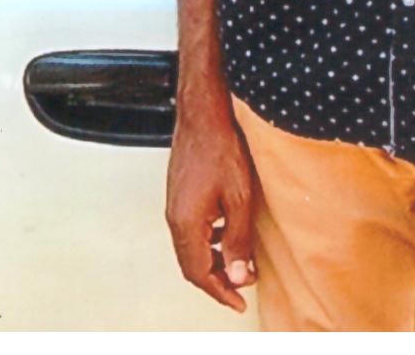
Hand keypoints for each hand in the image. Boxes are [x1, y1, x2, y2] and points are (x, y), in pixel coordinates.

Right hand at [166, 97, 258, 313]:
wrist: (203, 111)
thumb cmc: (222, 147)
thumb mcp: (239, 196)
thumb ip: (238, 239)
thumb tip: (239, 276)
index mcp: (186, 223)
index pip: (200, 273)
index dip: (220, 292)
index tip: (238, 302)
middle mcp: (175, 218)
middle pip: (192, 264)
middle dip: (217, 280)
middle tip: (240, 288)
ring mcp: (174, 204)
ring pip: (190, 247)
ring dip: (213, 260)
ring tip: (239, 263)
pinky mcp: (179, 193)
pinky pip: (190, 229)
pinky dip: (208, 240)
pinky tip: (227, 231)